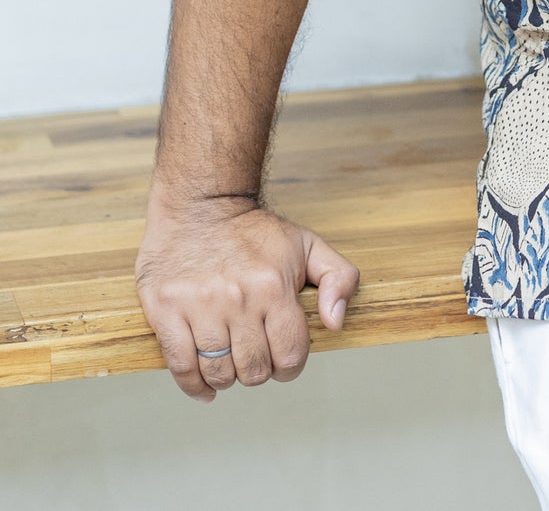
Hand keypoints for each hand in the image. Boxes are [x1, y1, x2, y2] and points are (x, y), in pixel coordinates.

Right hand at [135, 194, 359, 400]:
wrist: (200, 205)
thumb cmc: (254, 231)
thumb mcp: (308, 244)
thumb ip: (339, 278)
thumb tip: (336, 322)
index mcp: (274, 285)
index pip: (290, 354)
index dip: (290, 366)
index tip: (283, 360)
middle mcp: (237, 298)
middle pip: (254, 369)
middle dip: (259, 371)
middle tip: (254, 357)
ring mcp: (199, 305)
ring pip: (218, 372)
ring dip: (227, 378)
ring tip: (230, 363)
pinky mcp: (166, 310)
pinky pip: (181, 366)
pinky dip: (193, 386)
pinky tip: (204, 386)